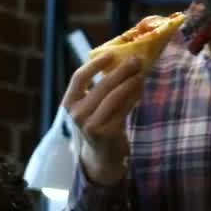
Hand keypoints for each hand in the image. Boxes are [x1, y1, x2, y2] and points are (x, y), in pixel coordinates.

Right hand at [63, 53, 144, 184]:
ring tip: (141, 73)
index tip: (111, 54)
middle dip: (121, 71)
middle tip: (136, 60)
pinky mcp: (107, 132)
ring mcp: (91, 124)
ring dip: (130, 82)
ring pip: (114, 96)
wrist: (101, 157)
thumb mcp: (90, 107)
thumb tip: (122, 61)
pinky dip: (134, 96)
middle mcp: (77, 114)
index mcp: (68, 103)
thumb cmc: (97, 124)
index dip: (94, 64)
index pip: (78, 78)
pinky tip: (141, 88)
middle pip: (101, 85)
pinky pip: (124, 109)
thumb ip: (99, 88)